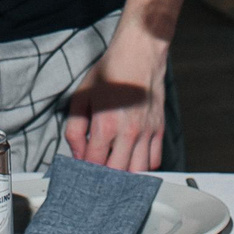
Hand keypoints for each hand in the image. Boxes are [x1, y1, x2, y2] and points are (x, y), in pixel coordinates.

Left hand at [63, 26, 167, 172]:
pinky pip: (155, 159)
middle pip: (117, 173)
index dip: (85, 172)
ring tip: (115, 175)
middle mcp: (128, 132)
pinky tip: (133, 162)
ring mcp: (146, 132)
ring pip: (138, 171)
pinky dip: (144, 166)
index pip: (94, 163)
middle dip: (105, 180)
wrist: (138, 54)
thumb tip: (77, 153)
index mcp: (106, 125)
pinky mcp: (158, 129)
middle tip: (96, 180)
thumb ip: (74, 129)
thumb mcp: (81, 97)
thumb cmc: (110, 73)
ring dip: (125, 176)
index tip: (81, 173)